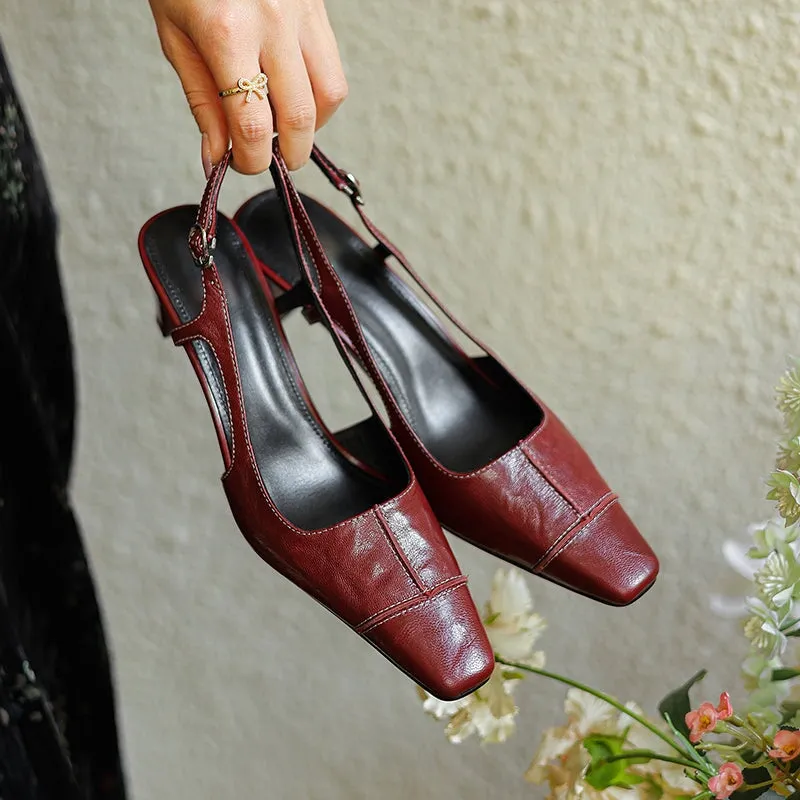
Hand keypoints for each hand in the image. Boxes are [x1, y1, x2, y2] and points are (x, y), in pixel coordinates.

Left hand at [148, 0, 347, 174]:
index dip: (250, 159)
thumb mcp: (176, 37)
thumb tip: (217, 157)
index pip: (252, 123)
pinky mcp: (318, 9)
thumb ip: (202, 101)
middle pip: (300, 117)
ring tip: (283, 125)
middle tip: (271, 158)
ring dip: (312, 126)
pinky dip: (318, 96)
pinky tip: (293, 94)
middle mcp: (272, 21)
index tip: (242, 164)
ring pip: (330, 95)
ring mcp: (302, 12)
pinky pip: (332, 68)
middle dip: (288, 153)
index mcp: (227, 31)